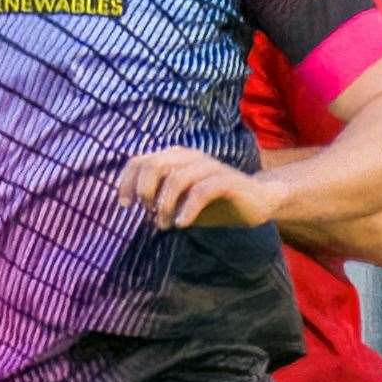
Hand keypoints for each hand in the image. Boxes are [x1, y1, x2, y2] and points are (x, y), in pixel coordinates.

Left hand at [117, 147, 283, 229]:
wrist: (256, 201)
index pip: (140, 161)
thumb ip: (158, 201)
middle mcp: (189, 157)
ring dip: (165, 205)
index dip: (127, 182)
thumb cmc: (212, 203)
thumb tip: (135, 209)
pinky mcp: (227, 180)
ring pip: (177, 178)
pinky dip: (188, 208)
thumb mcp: (180, 202)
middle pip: (154, 165)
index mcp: (175, 158)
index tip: (125, 205)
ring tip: (164, 225)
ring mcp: (209, 166)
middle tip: (148, 212)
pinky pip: (202, 190)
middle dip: (145, 191)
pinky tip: (182, 224)